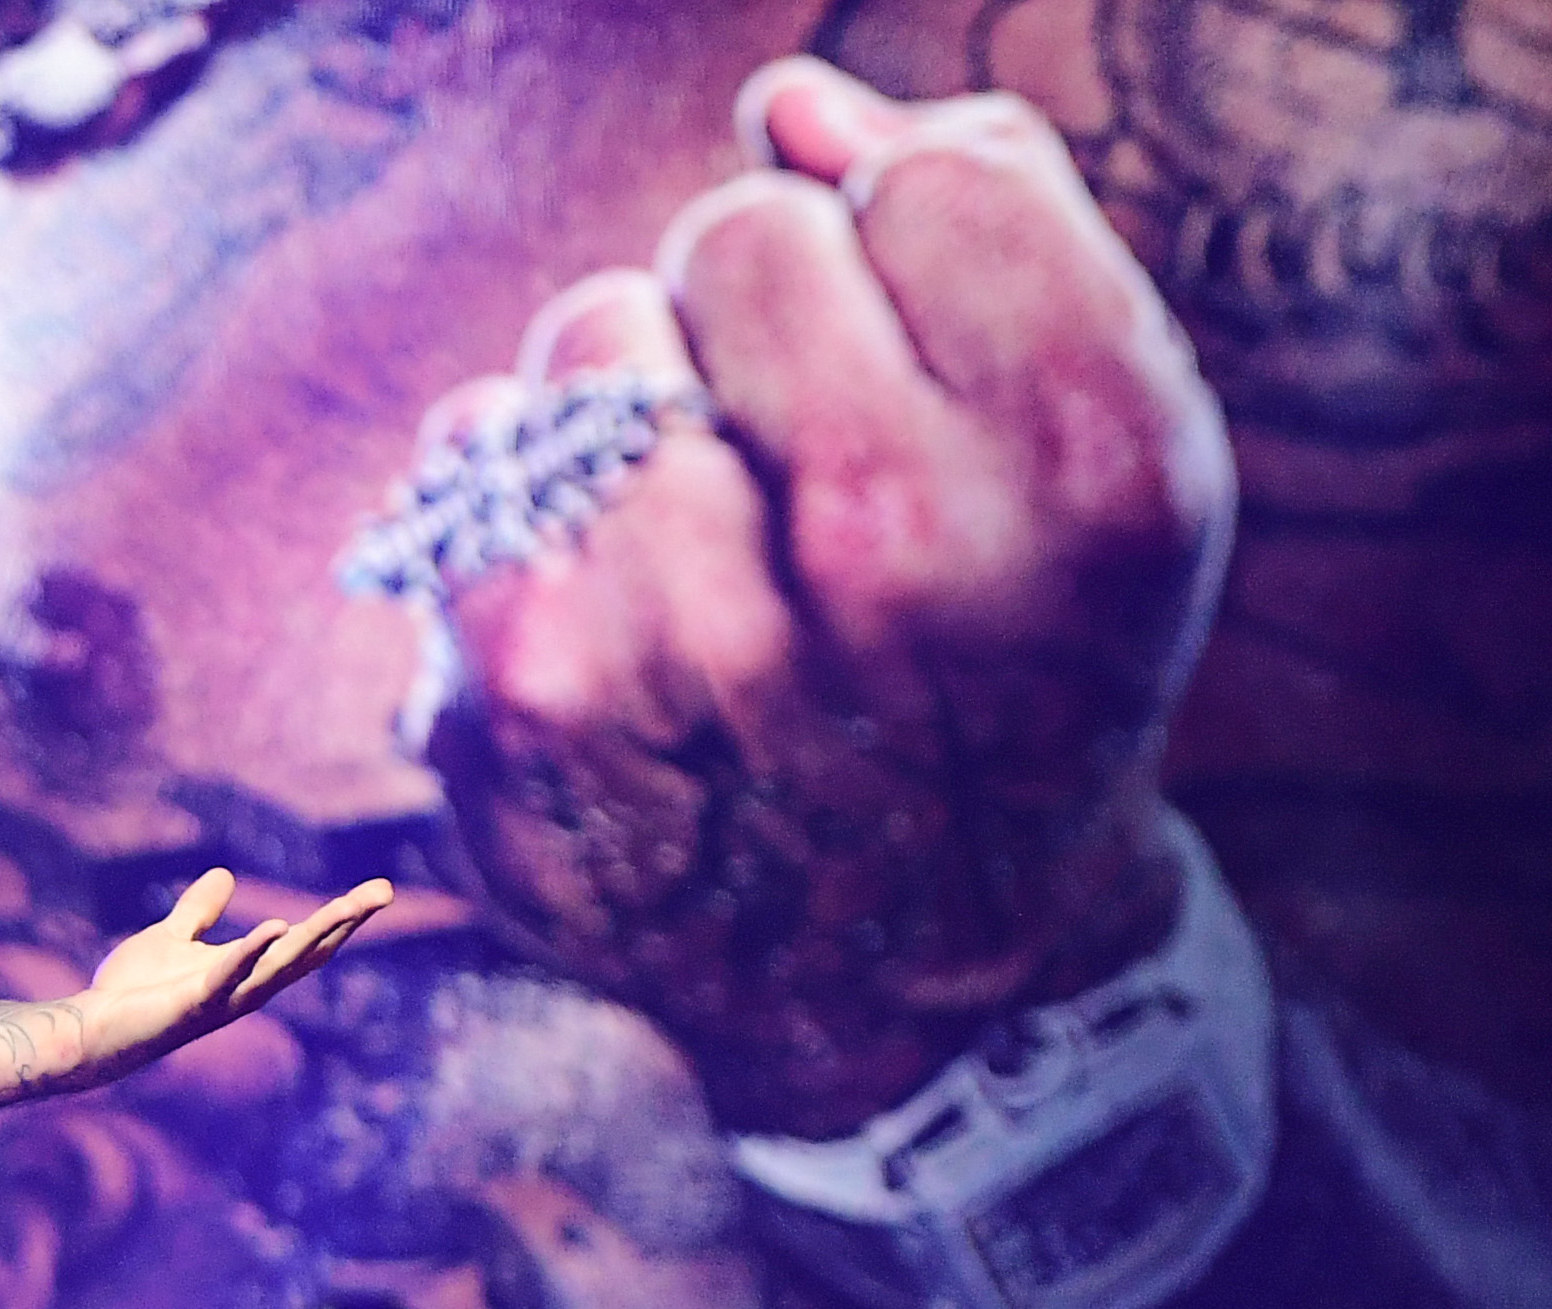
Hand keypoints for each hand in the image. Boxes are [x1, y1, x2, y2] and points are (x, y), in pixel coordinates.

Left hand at [58, 867, 395, 1089]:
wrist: (90, 1032)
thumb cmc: (132, 993)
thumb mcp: (171, 938)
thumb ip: (199, 912)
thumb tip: (225, 874)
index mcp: (245, 972)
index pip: (305, 944)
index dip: (340, 919)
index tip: (376, 891)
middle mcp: (244, 990)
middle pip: (307, 954)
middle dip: (345, 923)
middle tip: (385, 892)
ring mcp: (221, 1001)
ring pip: (280, 967)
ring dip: (315, 936)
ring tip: (348, 906)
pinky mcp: (191, 1006)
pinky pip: (227, 977)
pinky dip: (250, 953)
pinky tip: (276, 927)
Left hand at [416, 61, 1230, 1136]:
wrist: (891, 957)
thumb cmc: (997, 654)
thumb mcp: (1083, 451)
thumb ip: (983, 224)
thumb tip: (790, 98)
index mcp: (1087, 473)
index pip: (926, 183)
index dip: (902, 239)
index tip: (915, 356)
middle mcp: (905, 556)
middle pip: (746, 235)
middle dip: (754, 310)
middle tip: (794, 453)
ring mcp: (703, 638)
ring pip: (594, 330)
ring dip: (627, 394)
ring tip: (699, 524)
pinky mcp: (531, 701)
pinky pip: (475, 447)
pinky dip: (515, 484)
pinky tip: (592, 575)